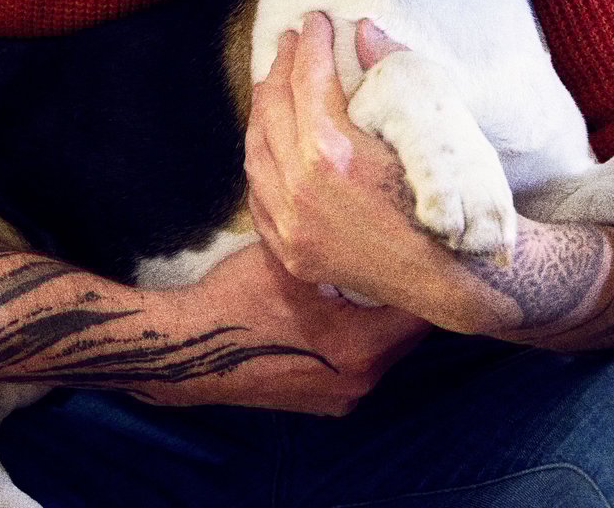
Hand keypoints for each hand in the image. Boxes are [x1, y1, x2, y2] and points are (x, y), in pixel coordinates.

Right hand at [151, 237, 427, 414]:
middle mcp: (362, 382)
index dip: (424, 273)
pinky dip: (362, 335)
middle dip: (404, 292)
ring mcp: (343, 398)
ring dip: (383, 315)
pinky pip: (361, 362)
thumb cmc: (239, 297)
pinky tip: (345, 305)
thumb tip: (373, 210)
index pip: (422, 311)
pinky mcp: (325, 401)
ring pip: (385, 347)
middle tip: (400, 251)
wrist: (190, 348)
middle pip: (408, 332)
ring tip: (374, 273)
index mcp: (362, 348)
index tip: (423, 243)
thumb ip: (339, 242)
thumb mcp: (293, 259)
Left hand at [245, 13, 498, 333]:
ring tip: (277, 82)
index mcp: (329, 153)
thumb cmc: (446, 198)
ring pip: (257, 150)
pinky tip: (271, 141)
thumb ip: (389, 71)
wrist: (453, 279)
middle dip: (283, 66)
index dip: (312, 43)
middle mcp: (298, 189)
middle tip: (293, 41)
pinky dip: (263, 159)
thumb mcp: (422, 129)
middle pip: (274, 108)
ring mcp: (290, 225)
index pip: (307, 79)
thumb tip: (363, 30)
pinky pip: (259, 194)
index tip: (316, 21)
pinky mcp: (291, 251)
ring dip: (265, 109)